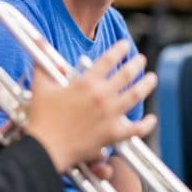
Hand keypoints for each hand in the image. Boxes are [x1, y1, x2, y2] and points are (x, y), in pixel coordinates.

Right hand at [26, 40, 156, 170]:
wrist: (46, 147)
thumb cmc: (41, 118)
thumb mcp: (40, 86)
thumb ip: (42, 64)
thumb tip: (40, 45)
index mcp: (86, 83)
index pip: (108, 59)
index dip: (118, 49)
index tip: (124, 45)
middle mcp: (102, 96)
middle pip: (126, 74)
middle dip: (136, 64)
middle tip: (141, 60)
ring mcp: (110, 115)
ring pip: (135, 96)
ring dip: (146, 85)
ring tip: (151, 78)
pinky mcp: (113, 134)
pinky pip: (136, 128)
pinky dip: (146, 124)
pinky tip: (151, 119)